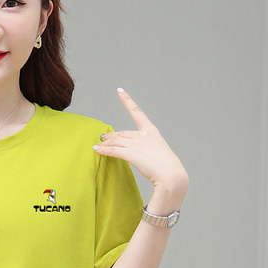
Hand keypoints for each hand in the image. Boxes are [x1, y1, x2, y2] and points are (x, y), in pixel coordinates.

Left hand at [94, 88, 188, 206]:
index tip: (120, 91)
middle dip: (111, 136)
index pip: (137, 112)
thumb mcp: (157, 151)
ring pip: (115, 141)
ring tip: (98, 145)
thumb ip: (145, 147)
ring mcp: (137, 143)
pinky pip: (113, 150)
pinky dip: (103, 150)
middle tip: (103, 138)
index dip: (127, 100)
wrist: (170, 175)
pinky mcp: (131, 154)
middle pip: (122, 133)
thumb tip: (135, 150)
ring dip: (105, 143)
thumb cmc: (166, 167)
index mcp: (151, 130)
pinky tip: (97, 150)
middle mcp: (143, 134)